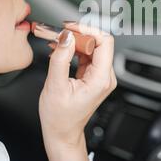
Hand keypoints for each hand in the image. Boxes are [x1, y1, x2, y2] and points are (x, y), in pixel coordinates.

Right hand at [39, 22, 116, 160]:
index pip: (105, 42)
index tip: (71, 28)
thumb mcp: (55, 86)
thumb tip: (66, 36)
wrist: (62, 133)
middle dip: (78, 34)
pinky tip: (60, 50)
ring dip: (74, 41)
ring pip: (92, 47)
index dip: (88, 30)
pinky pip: (87, 55)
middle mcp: (105, 77)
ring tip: (56, 41)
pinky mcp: (93, 76)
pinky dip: (74, 50)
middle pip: (99, 43)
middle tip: (60, 33)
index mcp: (100, 79)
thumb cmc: (59, 118)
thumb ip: (60, 58)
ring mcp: (100, 77)